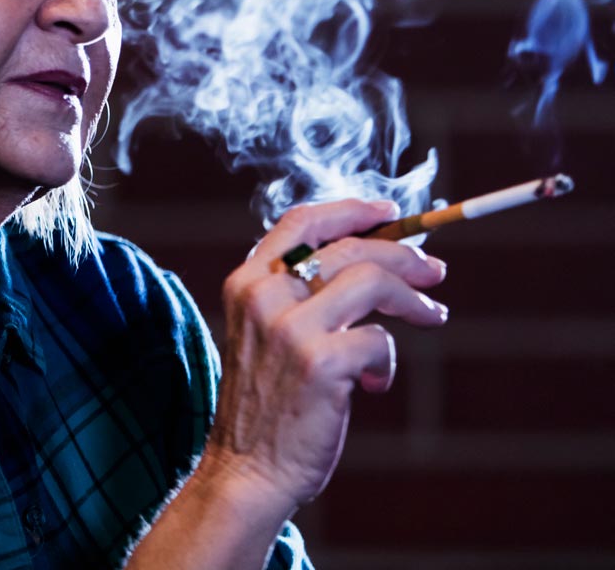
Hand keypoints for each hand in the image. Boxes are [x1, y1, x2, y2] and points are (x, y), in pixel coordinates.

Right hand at [199, 199, 448, 516]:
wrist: (248, 469)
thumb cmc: (268, 402)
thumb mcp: (266, 333)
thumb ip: (299, 294)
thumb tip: (373, 256)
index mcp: (246, 282)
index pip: (301, 223)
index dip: (350, 211)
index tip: (389, 212)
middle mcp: (263, 297)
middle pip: (349, 247)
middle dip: (404, 255)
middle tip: (436, 273)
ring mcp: (290, 329)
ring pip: (371, 280)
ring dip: (413, 298)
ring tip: (433, 317)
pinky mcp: (320, 363)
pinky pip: (380, 340)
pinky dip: (389, 362)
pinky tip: (375, 383)